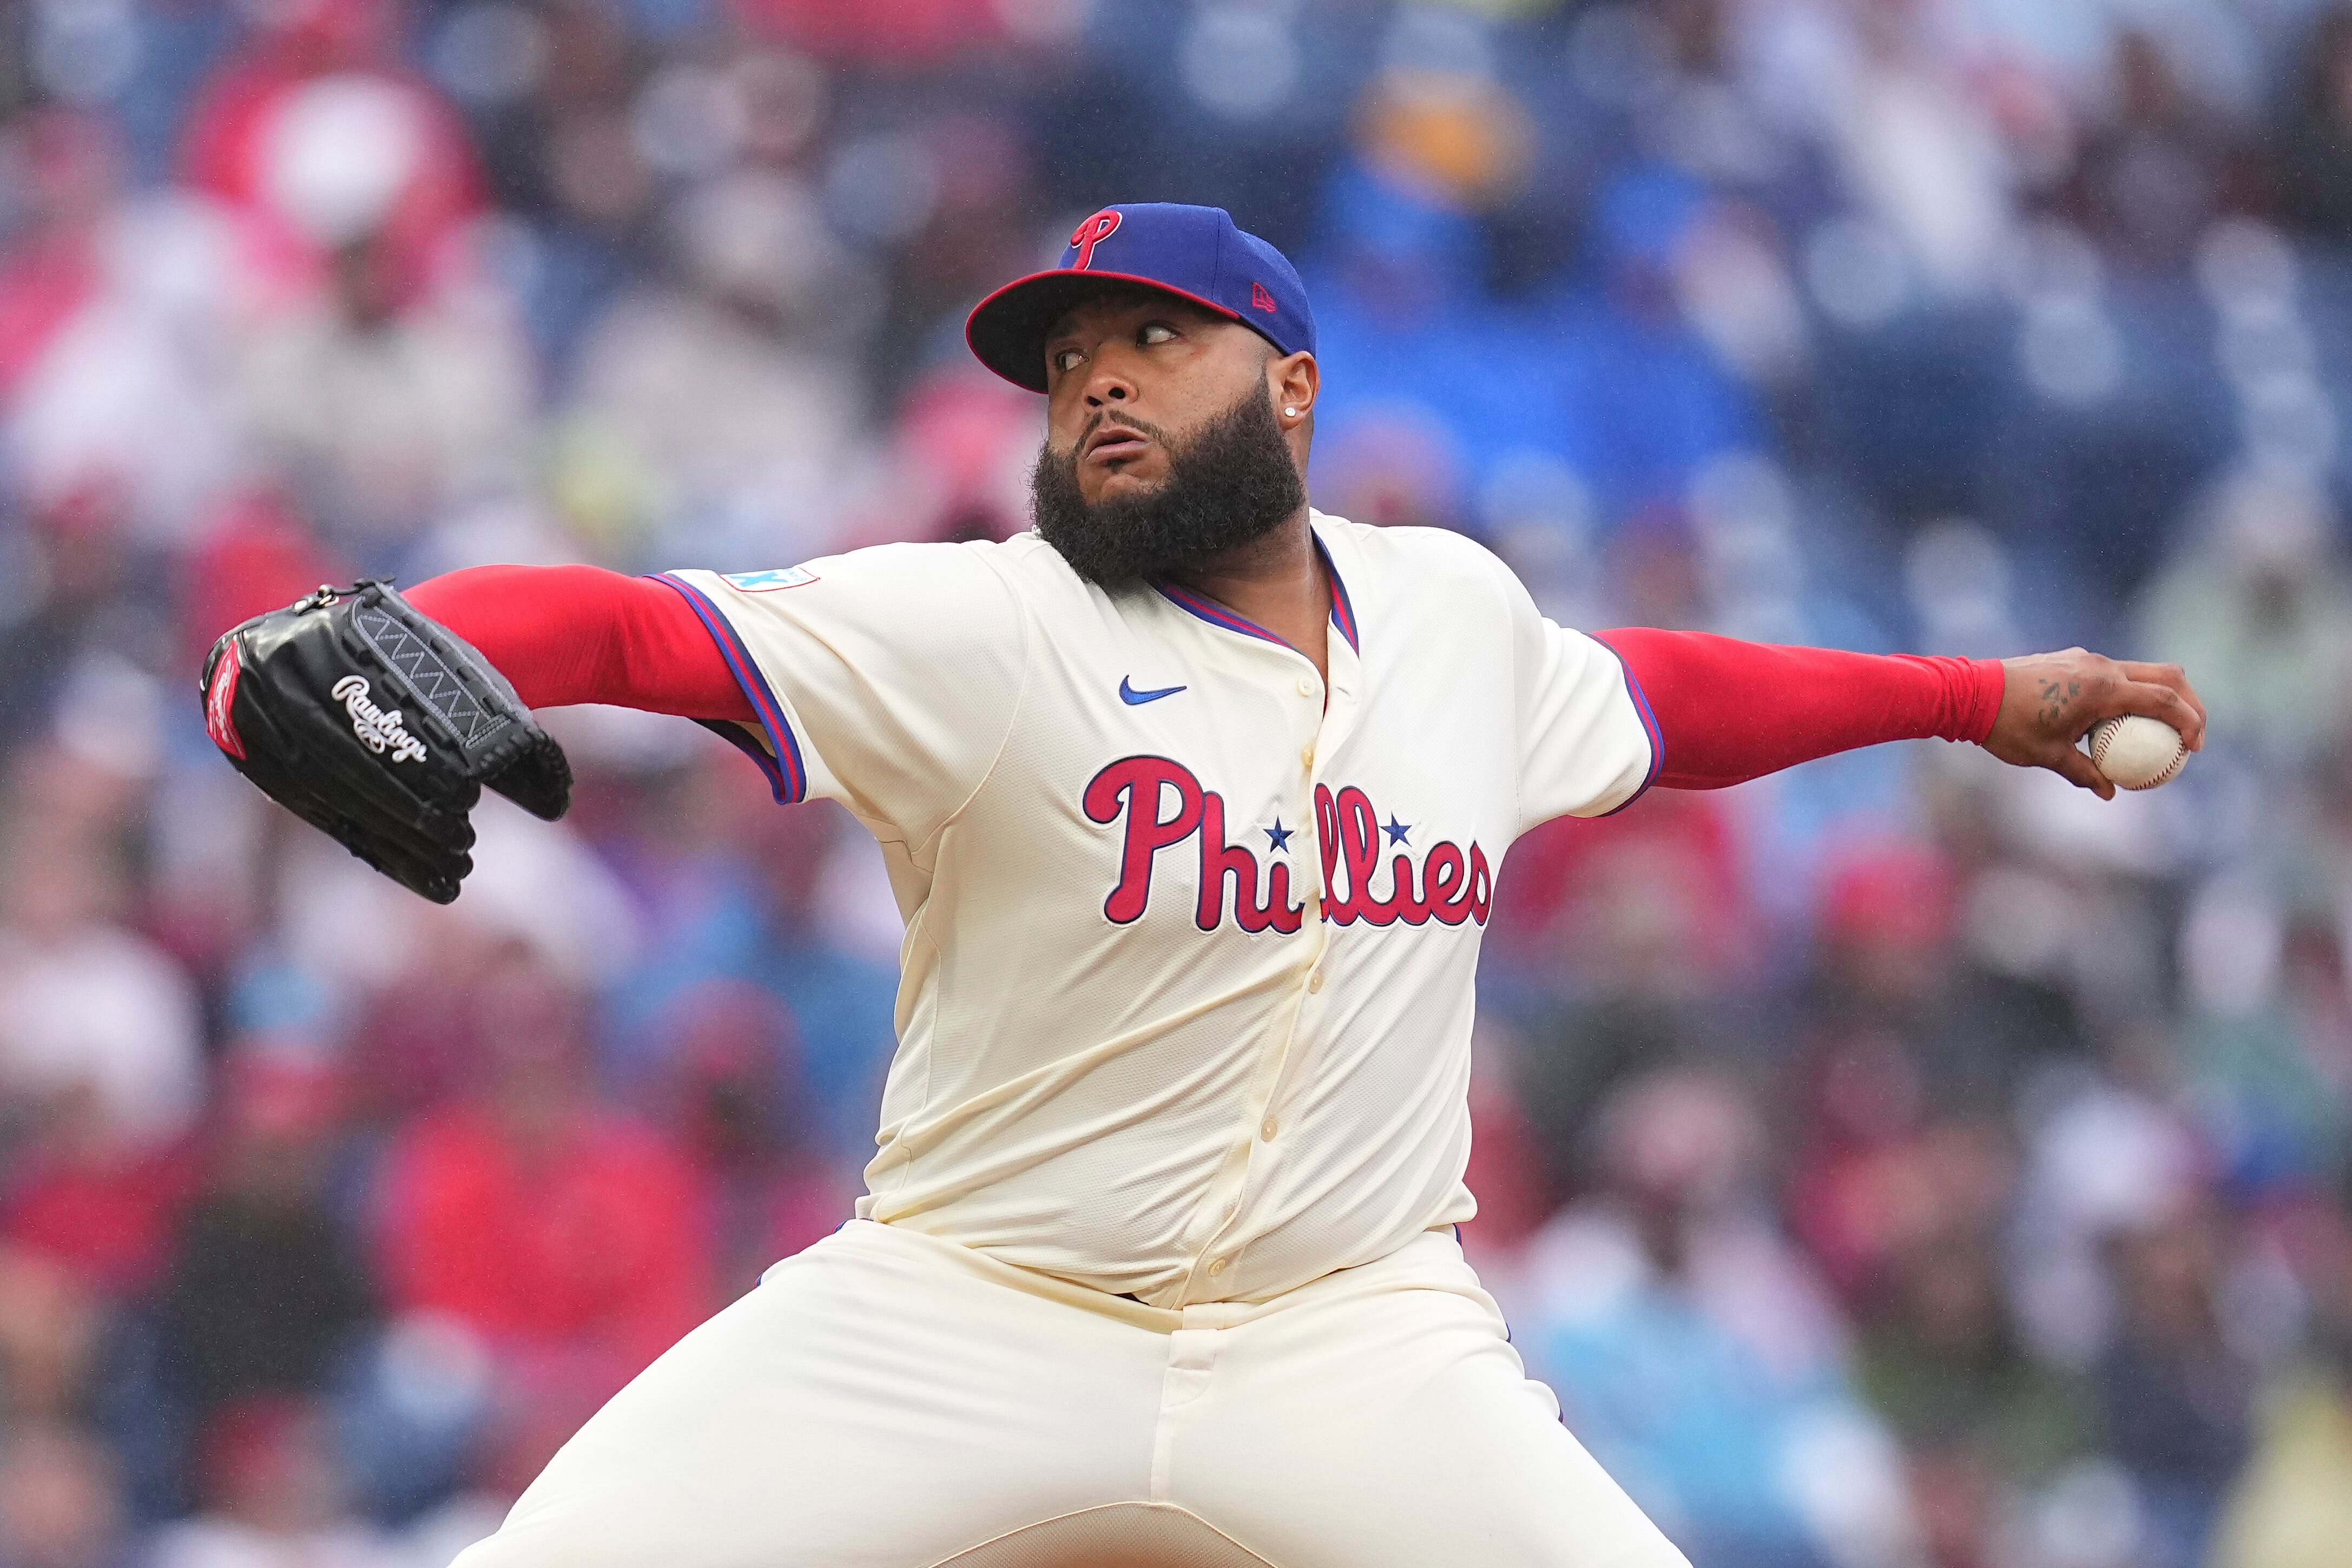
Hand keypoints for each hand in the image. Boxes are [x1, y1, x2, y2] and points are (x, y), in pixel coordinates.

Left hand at [1984, 648, 2206, 799]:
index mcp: (2102, 688)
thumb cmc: (2006, 726)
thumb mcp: (2047, 756)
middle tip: (2194, 733)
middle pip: (2166, 676)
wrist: (1968, 693)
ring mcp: (2086, 659)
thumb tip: (2110, 792)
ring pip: (2140, 671)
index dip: (2190, 721)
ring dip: (2159, 695)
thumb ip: (2084, 773)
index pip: (2164, 699)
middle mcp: (2100, 666)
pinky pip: (2113, 673)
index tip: (2195, 747)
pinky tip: (2119, 719)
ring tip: (2162, 728)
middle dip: (2190, 702)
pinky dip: (2129, 692)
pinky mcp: (2072, 659)